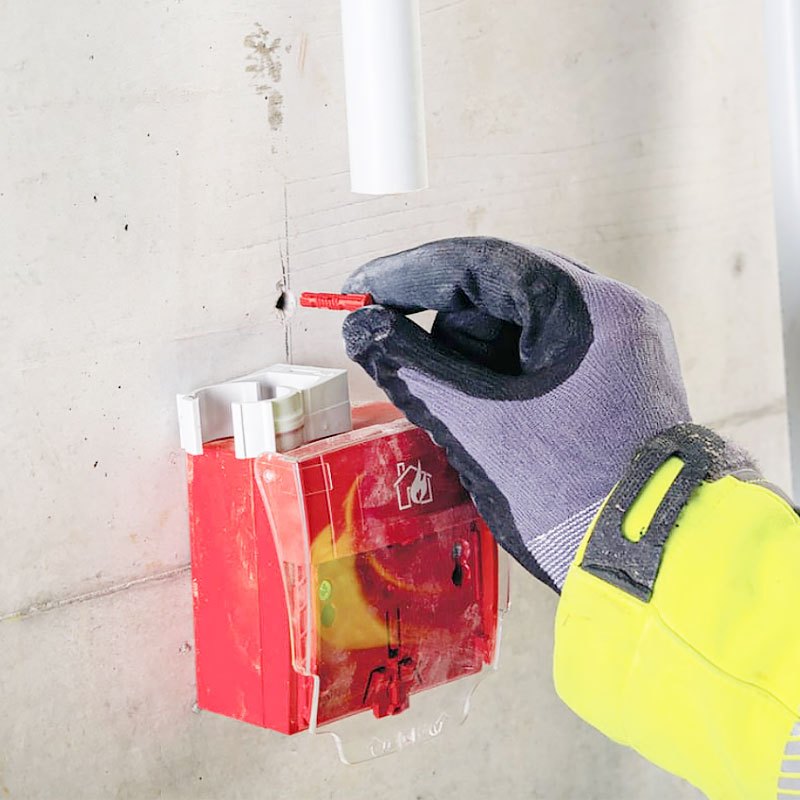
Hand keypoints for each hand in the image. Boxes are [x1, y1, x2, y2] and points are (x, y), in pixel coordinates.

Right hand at [341, 237, 691, 590]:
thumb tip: (361, 328)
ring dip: (475, 359)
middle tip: (413, 370)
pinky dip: (504, 375)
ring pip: (517, 322)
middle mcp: (611, 309)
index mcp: (586, 308)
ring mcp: (619, 341)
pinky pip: (541, 351)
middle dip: (447, 331)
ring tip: (475, 417)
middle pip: (498, 291)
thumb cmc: (571, 499)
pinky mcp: (616, 372)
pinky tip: (495, 416)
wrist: (653, 562)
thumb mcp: (479, 428)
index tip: (358, 290)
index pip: (479, 264)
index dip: (407, 275)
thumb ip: (412, 369)